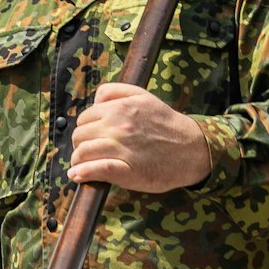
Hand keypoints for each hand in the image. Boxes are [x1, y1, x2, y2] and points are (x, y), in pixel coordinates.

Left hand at [67, 82, 209, 191]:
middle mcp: (118, 126)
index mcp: (119, 108)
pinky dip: (82, 173)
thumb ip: (115, 92)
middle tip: (89, 152)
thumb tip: (93, 101)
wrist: (192, 149)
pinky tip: (77, 176)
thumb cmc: (166, 124)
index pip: (84, 118)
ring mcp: (121, 149)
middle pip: (80, 136)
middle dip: (80, 144)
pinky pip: (95, 170)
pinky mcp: (126, 171)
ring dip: (78, 161)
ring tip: (81, 166)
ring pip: (82, 152)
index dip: (85, 129)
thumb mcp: (143, 96)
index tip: (92, 137)